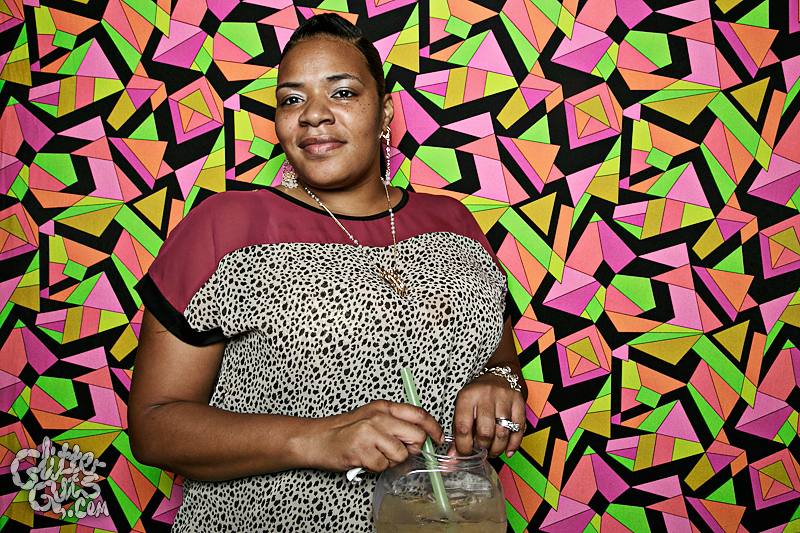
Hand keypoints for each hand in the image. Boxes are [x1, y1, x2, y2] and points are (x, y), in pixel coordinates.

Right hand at [310, 400, 443, 472]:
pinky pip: (384, 467)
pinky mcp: (362, 450)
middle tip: (400, 451)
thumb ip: (395, 423)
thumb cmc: (344, 430)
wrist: (316, 438)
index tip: (439, 438)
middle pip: (417, 436)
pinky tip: (366, 460)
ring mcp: (370, 433)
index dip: (434, 428)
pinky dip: (376, 468)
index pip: (419, 414)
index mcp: (384, 407)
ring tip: (376, 455)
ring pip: (401, 454)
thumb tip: (421, 437)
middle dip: (414, 449)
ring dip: (391, 461)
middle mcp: (378, 417)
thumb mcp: (372, 417)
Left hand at [453, 374, 525, 457]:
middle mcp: (486, 395)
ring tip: (493, 452)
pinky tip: (507, 450)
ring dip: (497, 449)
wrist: (498, 376)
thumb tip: (453, 455)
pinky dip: (513, 444)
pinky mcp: (518, 401)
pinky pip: (518, 429)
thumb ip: (458, 432)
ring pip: (502, 433)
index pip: (463, 428)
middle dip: (483, 448)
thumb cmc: (478, 395)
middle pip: (485, 432)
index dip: (463, 446)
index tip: (465, 453)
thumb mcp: (462, 407)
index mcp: (467, 397)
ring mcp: (504, 398)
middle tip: (482, 452)